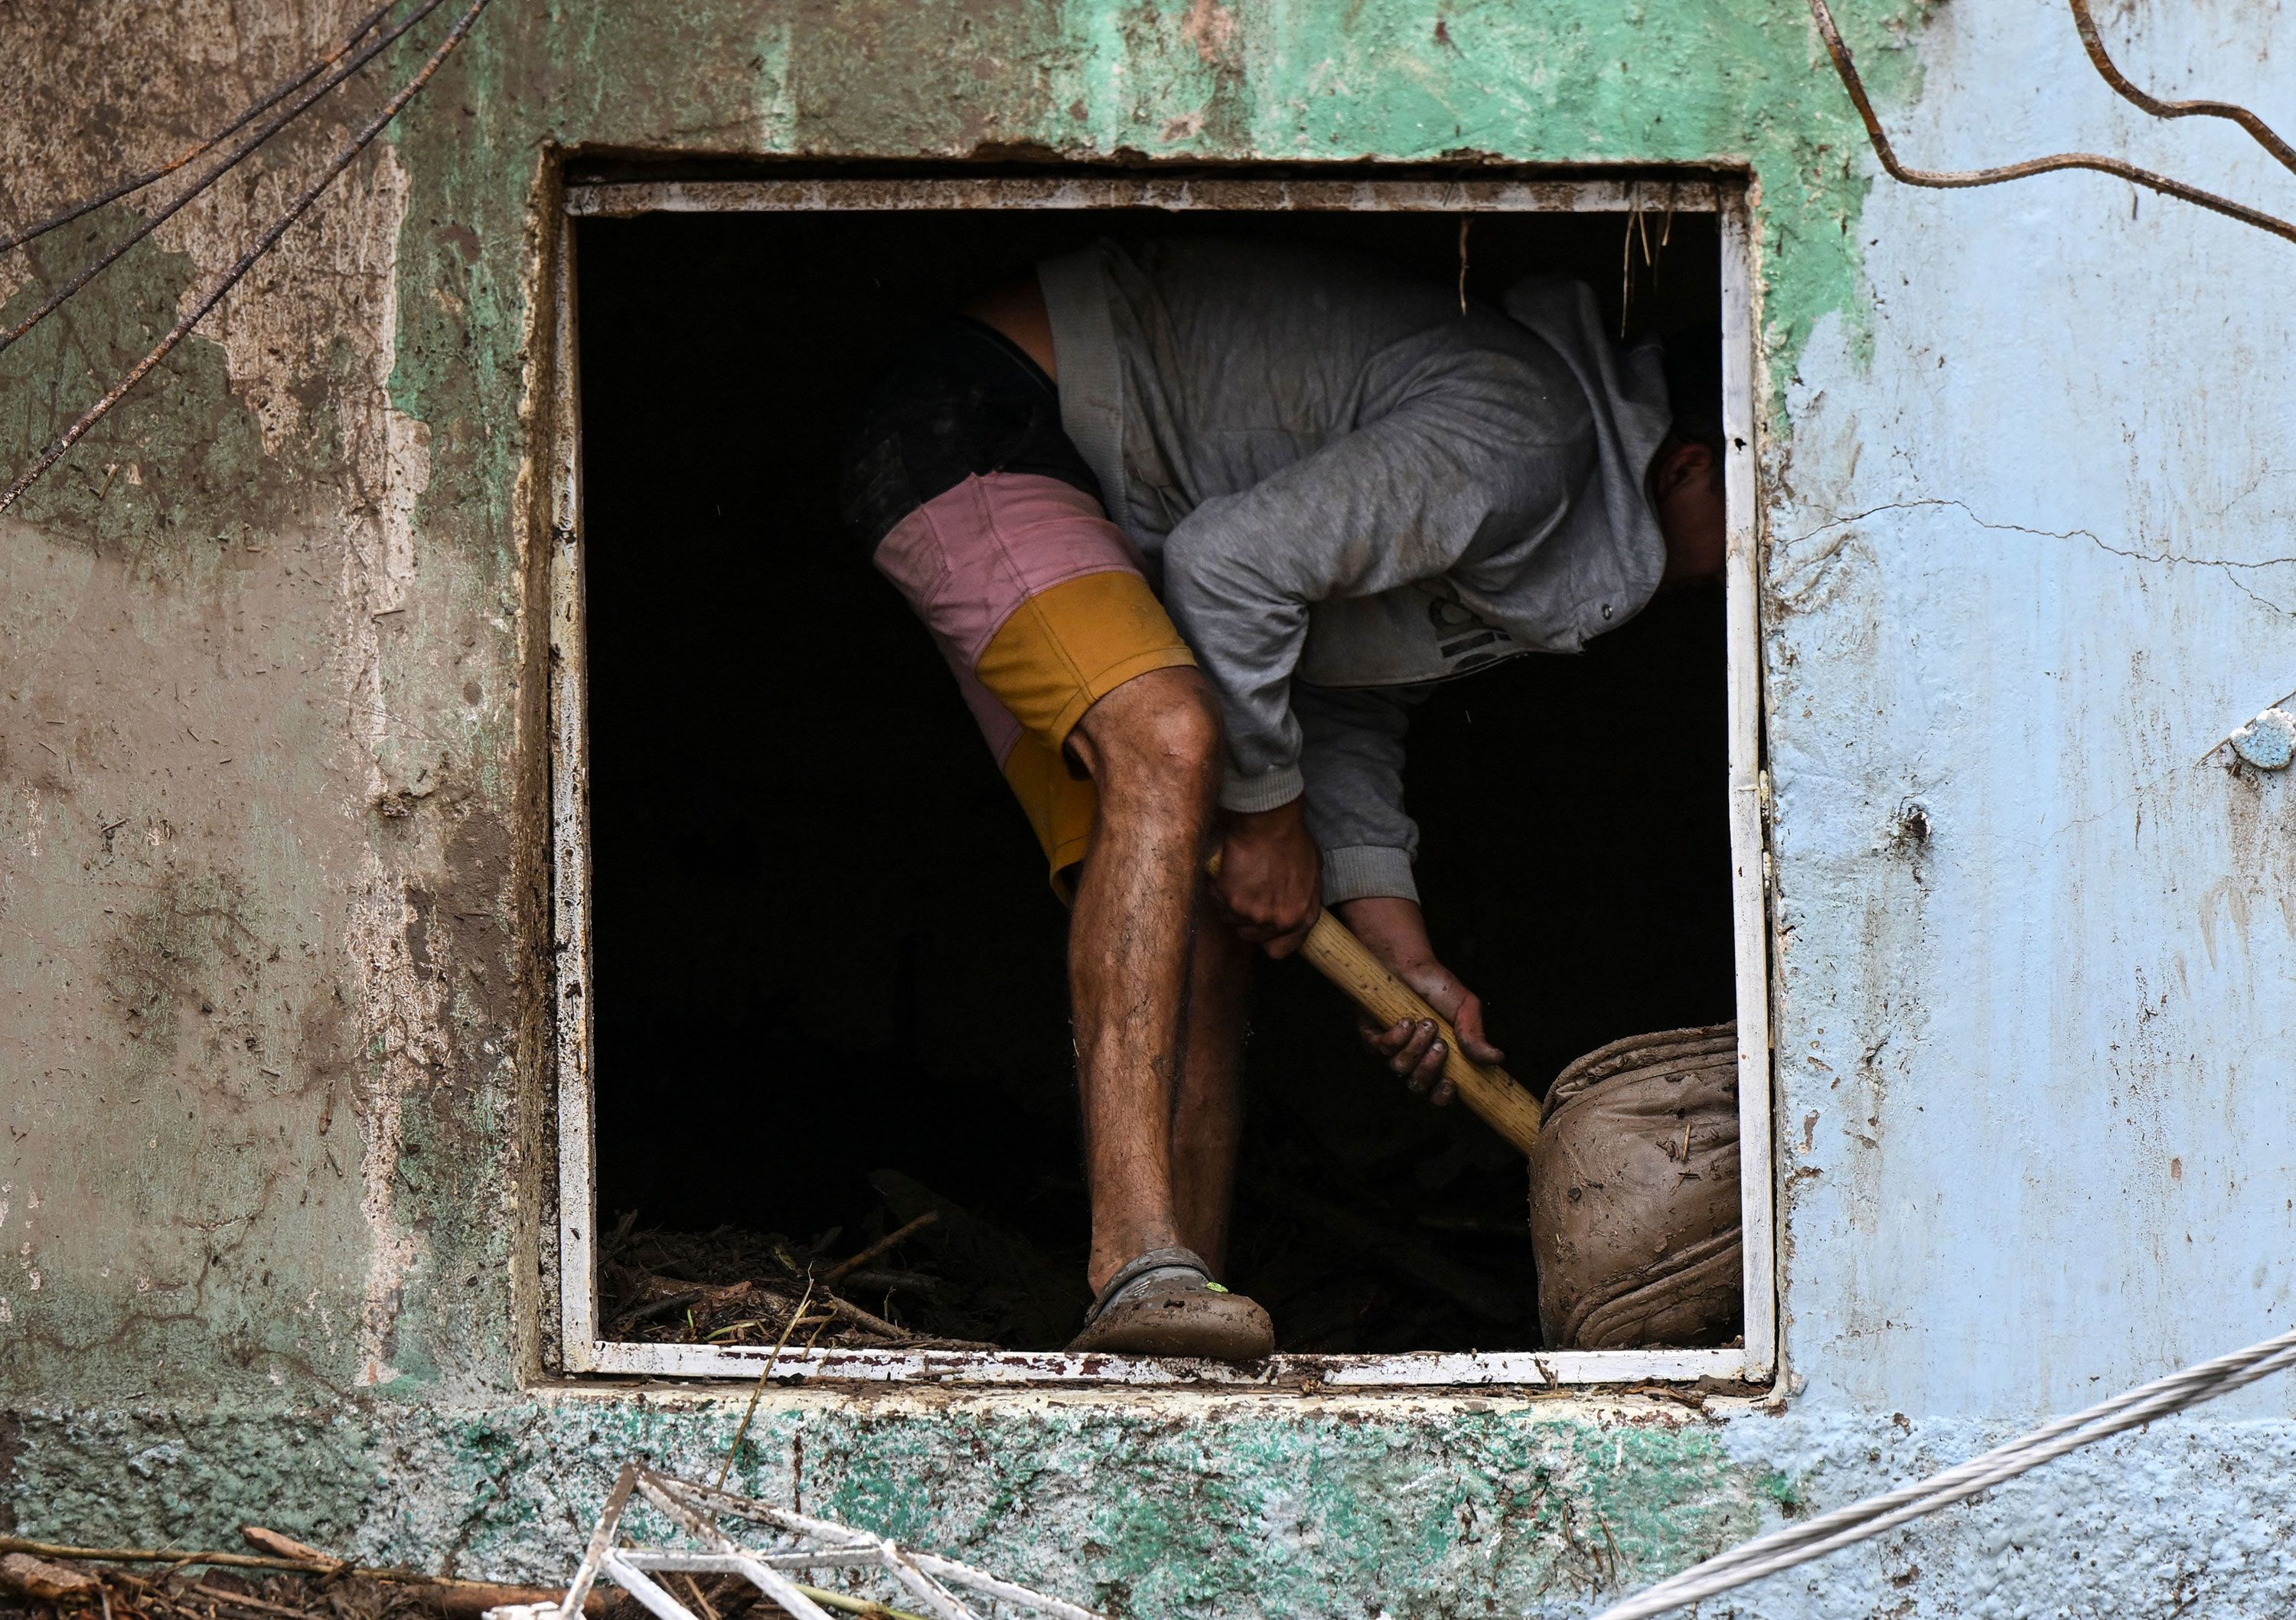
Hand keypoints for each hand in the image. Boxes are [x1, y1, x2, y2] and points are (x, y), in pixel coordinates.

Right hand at [1211, 798, 1319, 956]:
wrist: (1270, 823)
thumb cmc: (1293, 841)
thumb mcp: (1312, 875)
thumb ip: (1302, 900)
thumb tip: (1291, 910)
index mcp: (1302, 918)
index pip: (1280, 950)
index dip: (1268, 940)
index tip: (1261, 928)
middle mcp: (1279, 922)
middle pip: (1250, 937)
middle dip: (1246, 918)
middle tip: (1247, 893)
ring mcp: (1254, 914)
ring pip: (1231, 920)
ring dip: (1230, 903)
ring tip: (1238, 878)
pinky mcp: (1232, 901)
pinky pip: (1218, 903)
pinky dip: (1218, 889)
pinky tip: (1228, 871)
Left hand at [1335, 895, 1503, 1105]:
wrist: (1409, 964)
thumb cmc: (1438, 986)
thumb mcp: (1465, 1008)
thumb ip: (1476, 1035)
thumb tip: (1497, 1059)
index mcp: (1439, 1059)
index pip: (1439, 1093)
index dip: (1442, 1097)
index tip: (1450, 1084)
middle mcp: (1414, 1059)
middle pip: (1418, 1085)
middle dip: (1429, 1068)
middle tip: (1440, 1044)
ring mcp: (1392, 1050)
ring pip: (1400, 1068)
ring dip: (1414, 1047)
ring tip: (1424, 1023)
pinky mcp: (1371, 1037)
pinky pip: (1380, 1049)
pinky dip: (1396, 1035)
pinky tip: (1405, 1019)